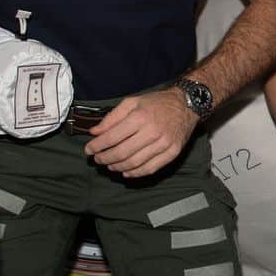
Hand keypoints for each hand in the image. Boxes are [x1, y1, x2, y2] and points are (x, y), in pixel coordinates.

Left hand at [84, 89, 198, 177]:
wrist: (186, 105)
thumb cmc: (157, 103)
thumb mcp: (132, 102)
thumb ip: (112, 117)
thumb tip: (94, 132)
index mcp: (140, 117)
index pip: (113, 137)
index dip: (98, 146)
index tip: (89, 150)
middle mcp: (152, 132)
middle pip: (122, 152)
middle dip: (105, 158)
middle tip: (97, 159)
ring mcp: (164, 144)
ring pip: (135, 163)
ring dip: (118, 167)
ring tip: (110, 165)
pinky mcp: (173, 152)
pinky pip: (151, 168)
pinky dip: (136, 173)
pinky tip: (126, 172)